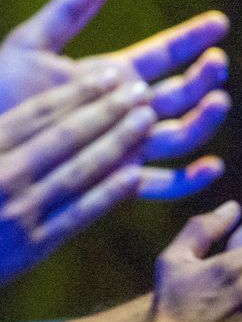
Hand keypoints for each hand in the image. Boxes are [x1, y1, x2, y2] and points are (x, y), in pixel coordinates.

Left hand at [0, 0, 230, 198]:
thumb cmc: (2, 93)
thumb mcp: (31, 43)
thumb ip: (70, 8)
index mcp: (115, 76)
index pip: (165, 53)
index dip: (192, 37)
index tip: (219, 22)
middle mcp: (129, 111)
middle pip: (181, 94)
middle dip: (203, 77)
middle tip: (215, 62)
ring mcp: (130, 145)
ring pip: (182, 135)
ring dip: (206, 119)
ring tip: (218, 100)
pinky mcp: (122, 180)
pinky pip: (167, 185)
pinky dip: (193, 179)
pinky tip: (213, 164)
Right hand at [0, 68, 155, 283]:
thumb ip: (3, 134)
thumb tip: (39, 107)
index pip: (37, 114)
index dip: (78, 92)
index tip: (111, 75)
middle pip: (65, 136)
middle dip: (108, 111)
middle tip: (142, 90)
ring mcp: (18, 213)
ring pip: (78, 171)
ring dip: (118, 144)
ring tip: (148, 120)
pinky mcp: (32, 247)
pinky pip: (78, 214)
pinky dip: (108, 194)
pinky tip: (136, 174)